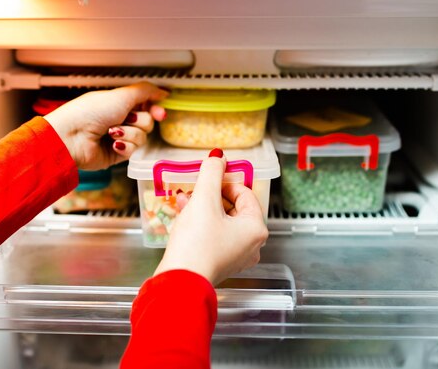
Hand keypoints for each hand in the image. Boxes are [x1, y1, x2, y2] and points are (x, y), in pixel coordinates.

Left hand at [44, 82, 167, 169]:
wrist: (73, 137)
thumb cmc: (90, 112)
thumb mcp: (122, 95)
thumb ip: (146, 91)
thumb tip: (163, 91)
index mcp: (119, 103)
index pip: (146, 105)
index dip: (155, 109)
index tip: (160, 112)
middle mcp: (120, 119)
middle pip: (148, 122)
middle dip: (140, 121)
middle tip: (128, 119)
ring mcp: (119, 137)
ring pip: (142, 137)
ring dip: (129, 133)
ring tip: (112, 132)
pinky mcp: (117, 153)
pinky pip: (133, 150)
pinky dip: (124, 146)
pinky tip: (112, 144)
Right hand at [153, 149, 268, 285]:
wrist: (180, 281)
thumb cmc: (197, 243)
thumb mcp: (204, 199)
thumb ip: (212, 173)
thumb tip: (217, 157)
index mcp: (256, 228)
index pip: (245, 193)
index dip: (225, 181)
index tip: (209, 176)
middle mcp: (251, 244)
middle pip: (234, 208)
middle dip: (212, 195)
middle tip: (196, 187)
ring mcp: (236, 257)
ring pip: (222, 222)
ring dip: (204, 207)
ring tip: (185, 198)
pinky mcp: (219, 264)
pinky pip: (214, 236)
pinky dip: (201, 223)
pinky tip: (183, 214)